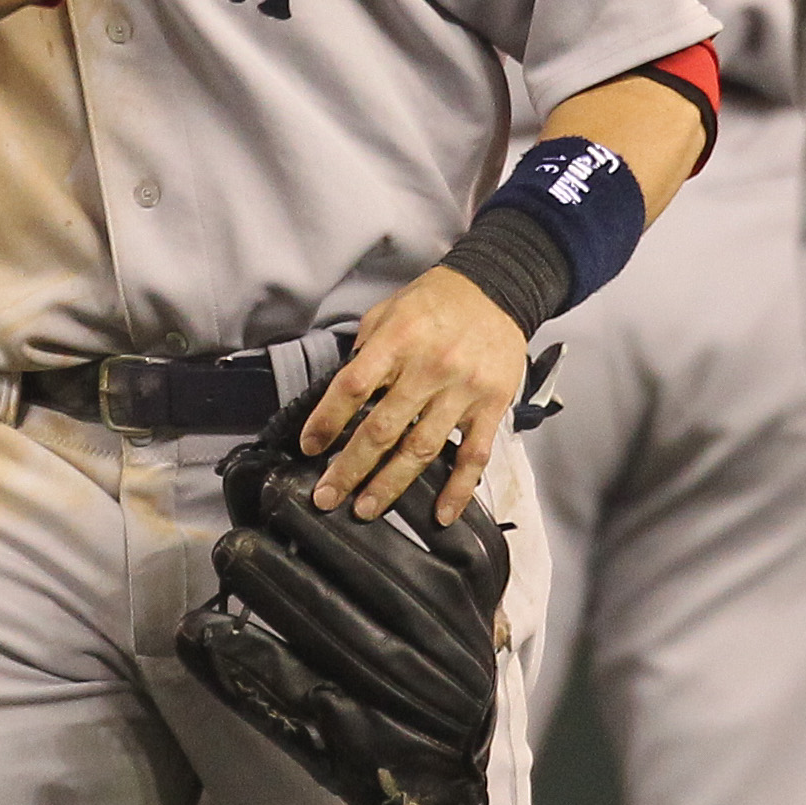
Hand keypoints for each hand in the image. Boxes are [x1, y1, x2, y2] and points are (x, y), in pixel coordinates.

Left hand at [297, 264, 530, 523]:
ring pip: (422, 449)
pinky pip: (474, 456)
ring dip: (391, 485)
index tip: (309, 447)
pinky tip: (441, 515)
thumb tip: (339, 396)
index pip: (353, 388)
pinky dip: (458, 490)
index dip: (327, 421)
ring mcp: (463, 391)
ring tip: (365, 509)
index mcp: (397, 341)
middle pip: (383, 429)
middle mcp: (429, 368)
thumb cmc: (433, 302)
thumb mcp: (388, 312)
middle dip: (350, 468)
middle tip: (327, 496)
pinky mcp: (492, 407)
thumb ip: (365, 353)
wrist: (496, 289)